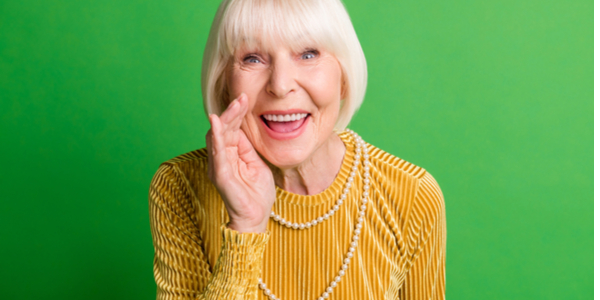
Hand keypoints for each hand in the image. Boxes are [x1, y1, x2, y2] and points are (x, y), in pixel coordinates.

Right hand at [206, 93, 274, 232]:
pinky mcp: (220, 175)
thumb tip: (245, 128)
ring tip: (234, 104)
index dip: (237, 113)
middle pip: (223, 129)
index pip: (231, 129)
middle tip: (242, 97)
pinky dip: (217, 137)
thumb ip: (248, 147)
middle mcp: (221, 158)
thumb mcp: (257, 164)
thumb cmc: (256, 193)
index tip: (245, 98)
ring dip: (226, 119)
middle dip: (233, 112)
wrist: (256, 217)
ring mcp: (219, 166)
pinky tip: (217, 123)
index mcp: (230, 154)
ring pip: (218, 136)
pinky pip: (217, 153)